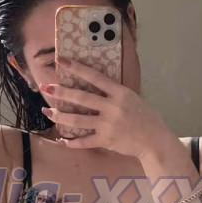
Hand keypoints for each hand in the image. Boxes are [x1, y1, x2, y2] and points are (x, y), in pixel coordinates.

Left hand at [39, 58, 169, 159]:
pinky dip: (72, 142)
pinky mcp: (106, 140)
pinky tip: (62, 140)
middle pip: (81, 98)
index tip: (60, 60)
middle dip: (61, 92)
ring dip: (60, 116)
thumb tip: (96, 85)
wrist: (154, 140)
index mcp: (120, 93)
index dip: (76, 67)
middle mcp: (112, 107)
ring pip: (77, 120)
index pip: (94, 76)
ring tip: (48, 112)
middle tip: (47, 88)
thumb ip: (114, 93)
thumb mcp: (132, 98)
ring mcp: (108, 125)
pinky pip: (84, 142)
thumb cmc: (145, 117)